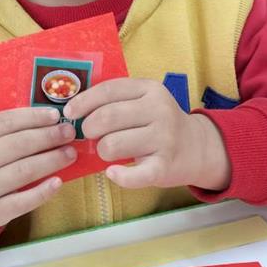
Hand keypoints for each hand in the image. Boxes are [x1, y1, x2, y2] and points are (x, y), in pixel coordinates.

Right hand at [0, 108, 76, 234]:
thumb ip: (12, 129)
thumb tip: (53, 120)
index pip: (5, 122)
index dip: (33, 117)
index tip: (56, 115)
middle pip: (16, 145)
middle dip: (47, 137)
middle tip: (69, 132)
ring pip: (22, 171)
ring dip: (51, 160)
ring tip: (70, 153)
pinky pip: (23, 202)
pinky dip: (43, 191)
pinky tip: (58, 182)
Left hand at [65, 78, 230, 190]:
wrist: (196, 147)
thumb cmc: (158, 124)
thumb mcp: (144, 101)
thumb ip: (115, 100)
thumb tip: (72, 109)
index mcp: (150, 90)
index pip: (108, 90)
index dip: (83, 101)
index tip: (70, 112)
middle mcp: (159, 110)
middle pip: (107, 117)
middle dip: (89, 128)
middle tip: (89, 135)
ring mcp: (164, 139)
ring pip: (112, 144)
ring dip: (101, 151)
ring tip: (108, 151)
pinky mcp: (164, 167)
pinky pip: (132, 175)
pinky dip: (118, 176)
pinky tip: (113, 173)